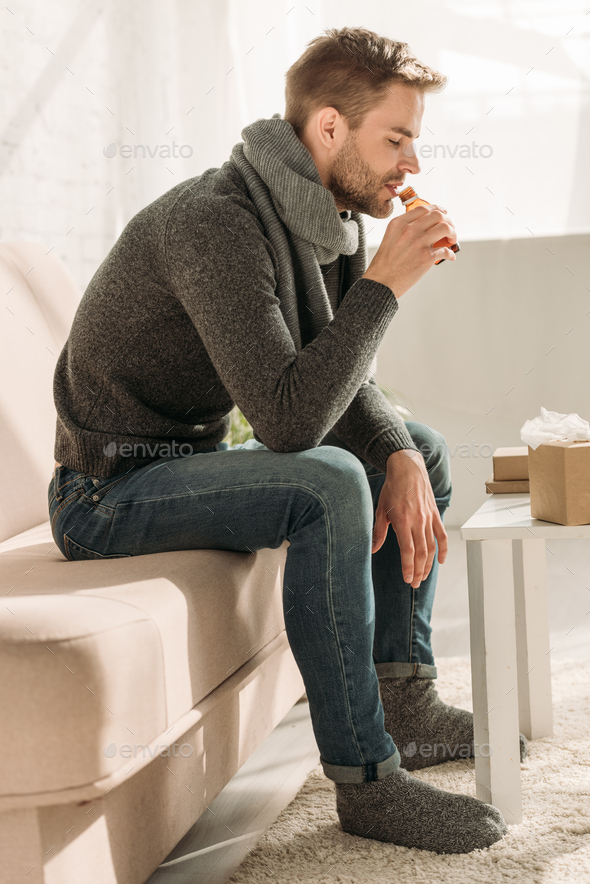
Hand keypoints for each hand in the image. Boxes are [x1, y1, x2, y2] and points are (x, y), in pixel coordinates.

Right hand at [362, 204, 456, 297]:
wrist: (381, 282)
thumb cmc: (384, 264)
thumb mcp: (390, 238)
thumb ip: (404, 229)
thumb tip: (423, 227)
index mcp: (399, 224)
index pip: (423, 208)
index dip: (437, 209)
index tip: (443, 214)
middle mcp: (409, 230)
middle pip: (438, 215)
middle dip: (448, 221)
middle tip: (450, 228)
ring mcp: (419, 243)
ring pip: (445, 228)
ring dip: (453, 233)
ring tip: (451, 240)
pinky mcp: (426, 257)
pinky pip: (446, 250)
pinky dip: (450, 254)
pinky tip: (449, 257)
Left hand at [371, 449, 447, 587]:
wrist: (407, 469)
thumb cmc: (391, 488)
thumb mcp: (381, 510)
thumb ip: (378, 532)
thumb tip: (373, 549)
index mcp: (402, 520)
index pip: (408, 550)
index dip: (408, 567)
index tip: (407, 579)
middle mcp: (417, 521)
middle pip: (421, 553)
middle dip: (418, 571)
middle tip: (414, 584)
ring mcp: (428, 518)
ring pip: (432, 547)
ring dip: (428, 564)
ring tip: (422, 576)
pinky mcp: (435, 514)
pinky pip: (442, 535)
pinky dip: (443, 549)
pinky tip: (441, 561)